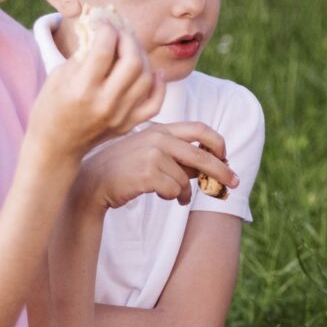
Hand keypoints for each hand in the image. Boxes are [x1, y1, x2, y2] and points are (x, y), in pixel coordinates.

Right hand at [29, 21, 162, 160]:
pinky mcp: (129, 124)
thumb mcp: (57, 76)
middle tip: (119, 32)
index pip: (103, 50)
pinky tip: (154, 72)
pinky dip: (159, 85)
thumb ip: (82, 54)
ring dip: (142, 57)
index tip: (101, 21)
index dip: (106, 28)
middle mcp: (105, 103)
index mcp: (82, 89)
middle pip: (132, 62)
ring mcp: (120, 115)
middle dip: (127, 39)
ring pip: (147, 78)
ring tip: (130, 48)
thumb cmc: (50, 108)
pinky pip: (154, 102)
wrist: (56, 147)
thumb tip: (102, 30)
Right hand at [73, 122, 237, 211]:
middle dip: (222, 171)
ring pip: (185, 179)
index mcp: (162, 129)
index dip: (218, 143)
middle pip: (202, 155)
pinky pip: (174, 190)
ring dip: (185, 193)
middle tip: (234, 183)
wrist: (93, 182)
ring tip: (177, 197)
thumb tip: (214, 166)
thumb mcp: (152, 153)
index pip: (200, 129)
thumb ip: (179, 156)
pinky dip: (173, 197)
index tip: (226, 156)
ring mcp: (152, 154)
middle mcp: (158, 138)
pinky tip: (161, 196)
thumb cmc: (125, 169)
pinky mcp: (147, 173)